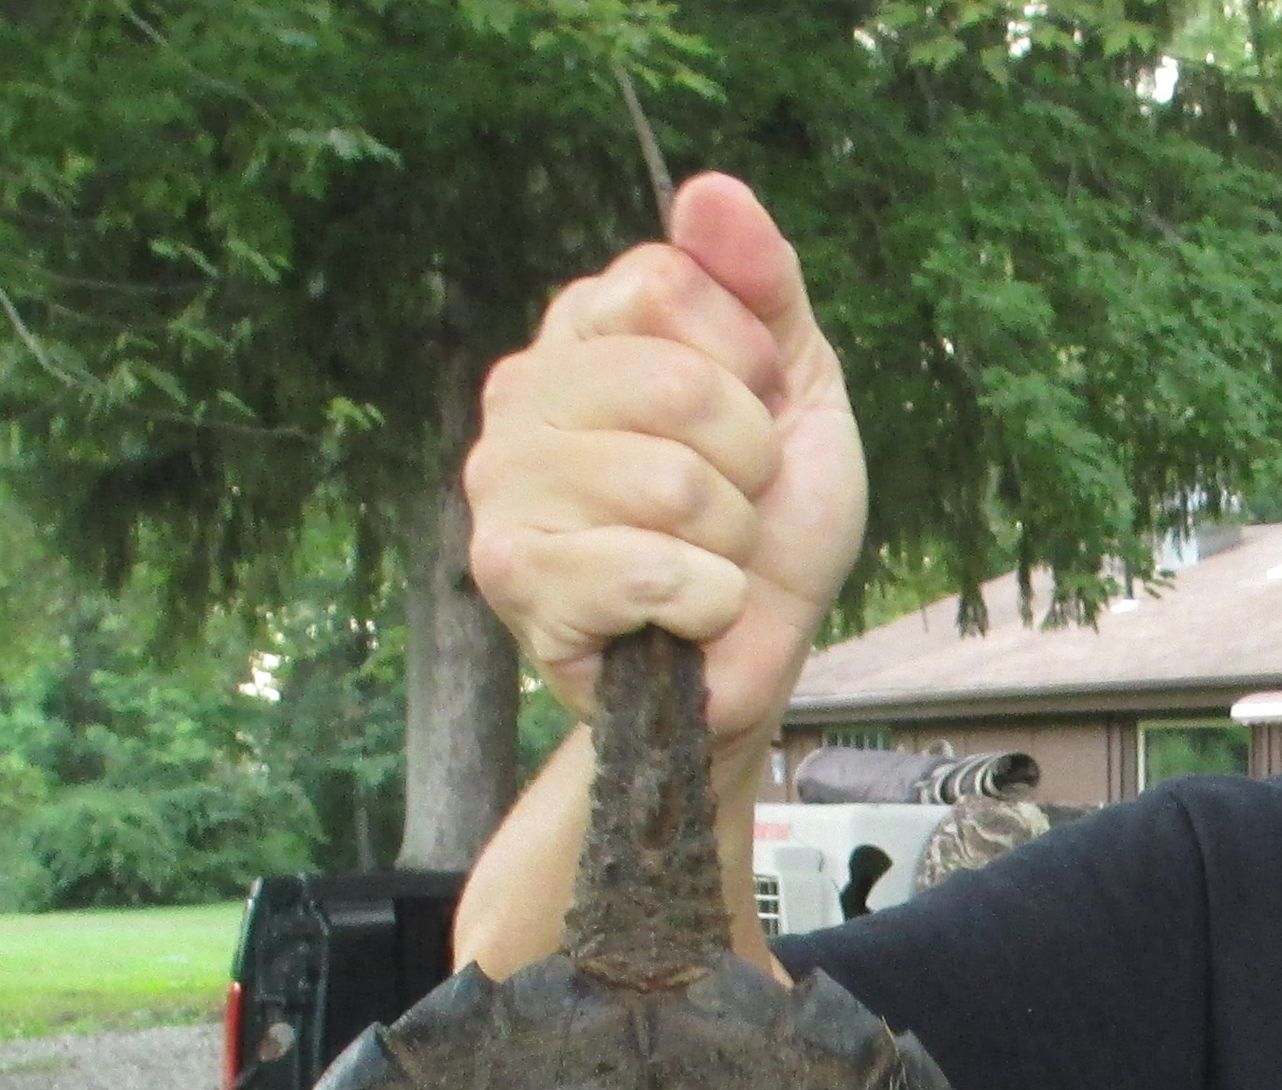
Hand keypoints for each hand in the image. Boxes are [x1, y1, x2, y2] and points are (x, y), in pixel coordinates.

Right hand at [465, 174, 866, 747]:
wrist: (749, 660)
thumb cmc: (765, 528)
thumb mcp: (794, 387)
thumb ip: (762, 284)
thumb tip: (707, 191)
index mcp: (581, 332)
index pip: (669, 282)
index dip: (747, 360)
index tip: (752, 414)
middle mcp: (522, 397)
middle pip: (675, 384)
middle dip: (747, 461)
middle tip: (733, 506)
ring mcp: (503, 488)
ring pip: (671, 485)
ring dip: (730, 541)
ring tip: (707, 563)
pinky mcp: (513, 578)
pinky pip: (648, 568)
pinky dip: (704, 602)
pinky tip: (682, 617)